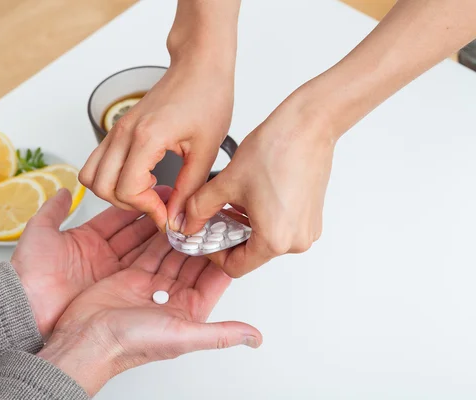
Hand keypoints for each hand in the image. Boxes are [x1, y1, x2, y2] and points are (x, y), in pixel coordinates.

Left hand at [11, 186, 171, 337]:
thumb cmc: (30, 271)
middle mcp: (101, 254)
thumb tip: (64, 191)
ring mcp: (109, 272)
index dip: (135, 204)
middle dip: (153, 218)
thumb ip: (54, 210)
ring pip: (140, 250)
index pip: (117, 217)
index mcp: (85, 239)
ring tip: (177, 222)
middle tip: (173, 206)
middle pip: (134, 232)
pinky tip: (170, 247)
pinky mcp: (114, 289)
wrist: (26, 307)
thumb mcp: (40, 232)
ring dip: (158, 238)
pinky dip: (154, 259)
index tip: (153, 193)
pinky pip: (138, 270)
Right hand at [38, 233, 260, 395]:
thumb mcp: (182, 336)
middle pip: (193, 263)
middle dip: (202, 241)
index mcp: (188, 312)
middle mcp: (171, 299)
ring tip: (192, 213)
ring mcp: (150, 286)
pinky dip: (156, 236)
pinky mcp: (131, 275)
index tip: (231, 235)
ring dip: (181, 236)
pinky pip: (149, 250)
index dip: (222, 258)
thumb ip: (220, 334)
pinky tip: (166, 221)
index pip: (212, 280)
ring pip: (172, 253)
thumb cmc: (131, 343)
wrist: (86, 340)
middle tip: (211, 216)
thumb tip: (254, 338)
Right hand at [79, 58, 233, 228]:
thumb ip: (189, 190)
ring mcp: (117, 130)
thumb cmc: (207, 97)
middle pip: (101, 187)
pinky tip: (142, 177)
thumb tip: (178, 220)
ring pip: (91, 175)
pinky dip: (112, 177)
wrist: (199, 66)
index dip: (148, 210)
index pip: (127, 190)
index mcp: (146, 138)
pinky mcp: (118, 128)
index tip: (168, 215)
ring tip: (146, 192)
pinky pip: (98, 161)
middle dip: (129, 204)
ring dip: (114, 192)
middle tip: (157, 205)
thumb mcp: (206, 151)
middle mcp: (124, 133)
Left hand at [181, 92, 336, 276]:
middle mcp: (296, 241)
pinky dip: (261, 219)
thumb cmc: (277, 149)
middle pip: (251, 254)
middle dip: (228, 237)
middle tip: (211, 218)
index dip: (213, 254)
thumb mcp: (226, 182)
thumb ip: (199, 209)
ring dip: (244, 227)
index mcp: (275, 239)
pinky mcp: (311, 217)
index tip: (202, 238)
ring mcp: (307, 229)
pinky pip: (280, 228)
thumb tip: (188, 224)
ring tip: (230, 202)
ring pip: (265, 240)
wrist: (308, 125)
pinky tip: (250, 197)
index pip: (236, 267)